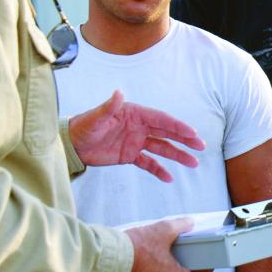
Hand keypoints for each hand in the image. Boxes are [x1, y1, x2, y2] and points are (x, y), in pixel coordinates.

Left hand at [69, 90, 205, 181]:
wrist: (71, 145)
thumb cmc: (83, 127)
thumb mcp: (96, 118)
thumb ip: (109, 107)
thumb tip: (119, 93)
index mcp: (135, 114)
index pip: (161, 120)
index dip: (177, 126)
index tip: (192, 134)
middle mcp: (139, 127)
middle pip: (166, 133)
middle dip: (184, 140)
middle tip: (200, 146)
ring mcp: (136, 141)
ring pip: (161, 148)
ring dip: (177, 155)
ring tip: (193, 163)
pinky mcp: (130, 155)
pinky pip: (148, 163)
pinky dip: (159, 170)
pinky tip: (169, 178)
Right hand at [123, 218, 210, 271]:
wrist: (107, 259)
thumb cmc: (135, 249)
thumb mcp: (164, 230)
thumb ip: (181, 226)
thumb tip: (189, 223)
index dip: (205, 261)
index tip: (205, 255)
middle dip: (184, 265)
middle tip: (182, 252)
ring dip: (168, 271)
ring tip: (163, 256)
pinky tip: (150, 263)